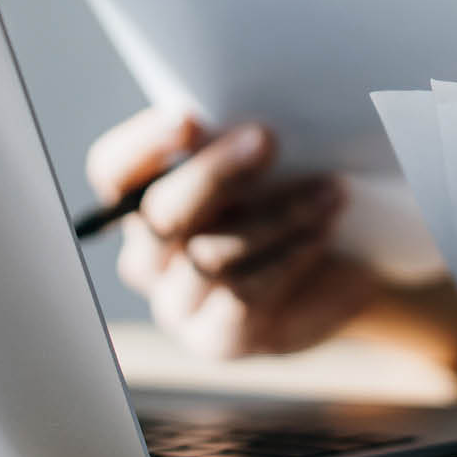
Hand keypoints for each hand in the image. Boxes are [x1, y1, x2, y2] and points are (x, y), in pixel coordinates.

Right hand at [85, 108, 377, 358]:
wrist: (342, 273)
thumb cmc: (297, 199)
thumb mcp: (269, 164)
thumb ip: (241, 142)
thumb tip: (251, 122)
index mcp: (142, 201)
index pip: (114, 171)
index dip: (144, 144)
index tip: (190, 117)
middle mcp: (147, 256)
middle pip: (160, 215)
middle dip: (214, 173)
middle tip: (267, 139)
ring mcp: (176, 304)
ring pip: (209, 257)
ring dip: (277, 215)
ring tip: (329, 188)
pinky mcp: (216, 339)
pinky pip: (243, 297)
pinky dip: (288, 257)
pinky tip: (322, 231)